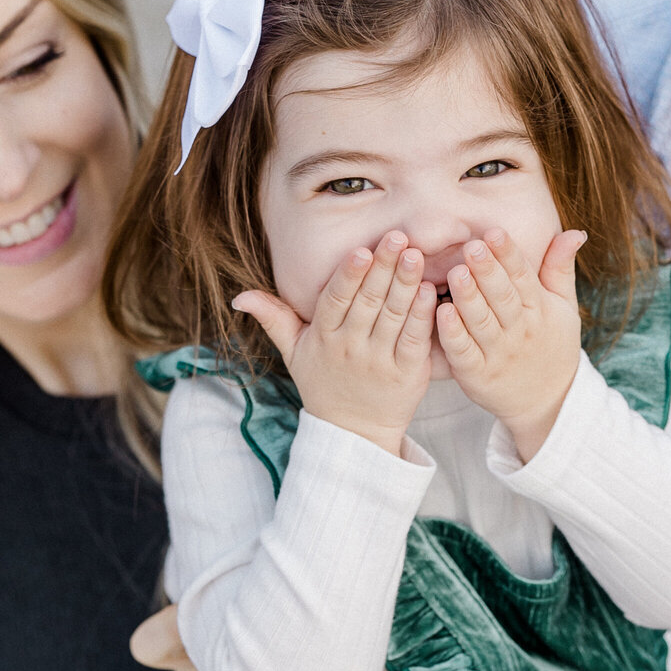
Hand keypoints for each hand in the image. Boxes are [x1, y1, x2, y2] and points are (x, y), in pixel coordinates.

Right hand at [234, 231, 435, 455]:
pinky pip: (415, 340)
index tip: (361, 250)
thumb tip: (239, 297)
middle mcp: (351, 348)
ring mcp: (380, 362)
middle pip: (368, 302)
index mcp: (323, 337)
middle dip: (383, 267)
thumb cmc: (322, 383)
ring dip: (406, 284)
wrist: (353, 434)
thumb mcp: (293, 352)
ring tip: (416, 256)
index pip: (336, 300)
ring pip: (394, 317)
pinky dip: (423, 316)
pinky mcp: (407, 374)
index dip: (348, 275)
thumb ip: (273, 318)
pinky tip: (430, 291)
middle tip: (398, 236)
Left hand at [437, 227, 584, 461]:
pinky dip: (453, 333)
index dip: (509, 254)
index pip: (523, 277)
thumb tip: (576, 231)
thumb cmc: (552, 344)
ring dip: (468, 298)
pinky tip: (441, 312)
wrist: (547, 402)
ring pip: (482, 323)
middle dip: (487, 271)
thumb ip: (560, 268)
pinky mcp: (477, 375)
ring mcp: (498, 354)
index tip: (494, 232)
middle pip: (503, 298)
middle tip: (472, 247)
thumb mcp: (563, 307)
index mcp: (539, 309)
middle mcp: (520, 330)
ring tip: (455, 274)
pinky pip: (463, 352)